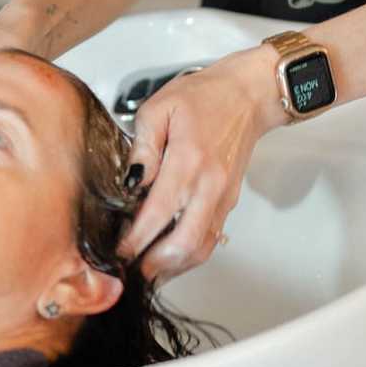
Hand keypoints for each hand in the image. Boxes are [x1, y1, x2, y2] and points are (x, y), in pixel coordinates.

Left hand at [117, 50, 280, 279]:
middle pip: (184, 243)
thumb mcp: (160, 108)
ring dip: (173, 266)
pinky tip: (169, 256)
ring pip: (201, 248)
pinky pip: (210, 239)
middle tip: (129, 271)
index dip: (135, 240)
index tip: (117, 252)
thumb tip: (130, 182)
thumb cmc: (204, 97)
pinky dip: (189, 255)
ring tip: (146, 270)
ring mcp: (223, 197)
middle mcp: (210, 186)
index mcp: (188, 161)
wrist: (248, 96)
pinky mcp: (229, 202)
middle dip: (154, 264)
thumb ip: (142, 147)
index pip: (158, 213)